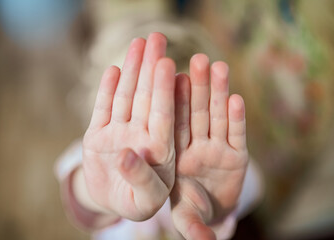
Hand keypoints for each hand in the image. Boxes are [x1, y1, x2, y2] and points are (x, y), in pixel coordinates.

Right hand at [82, 33, 175, 220]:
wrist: (112, 202)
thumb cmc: (136, 203)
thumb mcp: (145, 200)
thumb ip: (141, 179)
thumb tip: (129, 154)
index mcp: (159, 148)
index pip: (163, 114)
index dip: (165, 90)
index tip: (167, 64)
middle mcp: (141, 134)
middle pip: (147, 97)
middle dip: (151, 68)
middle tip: (156, 38)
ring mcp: (120, 131)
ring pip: (126, 96)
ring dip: (131, 71)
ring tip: (137, 43)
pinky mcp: (99, 133)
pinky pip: (104, 108)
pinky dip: (107, 90)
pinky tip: (114, 69)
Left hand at [170, 54, 248, 239]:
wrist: (209, 216)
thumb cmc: (191, 211)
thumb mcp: (187, 217)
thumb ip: (188, 220)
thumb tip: (182, 228)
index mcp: (175, 154)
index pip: (173, 123)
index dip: (173, 99)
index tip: (172, 74)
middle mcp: (195, 148)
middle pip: (195, 113)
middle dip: (197, 87)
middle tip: (198, 59)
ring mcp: (217, 150)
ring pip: (216, 118)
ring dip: (218, 93)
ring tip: (219, 67)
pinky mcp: (238, 158)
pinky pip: (237, 135)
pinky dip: (237, 118)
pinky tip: (236, 99)